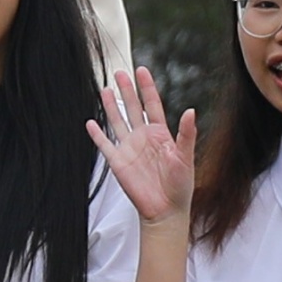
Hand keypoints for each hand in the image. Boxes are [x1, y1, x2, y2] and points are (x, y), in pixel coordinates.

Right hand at [90, 65, 193, 223]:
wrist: (165, 210)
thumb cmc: (180, 186)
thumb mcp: (186, 157)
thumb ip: (186, 134)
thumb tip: (191, 111)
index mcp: (161, 134)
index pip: (153, 105)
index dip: (147, 87)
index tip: (142, 70)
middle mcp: (144, 137)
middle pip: (133, 108)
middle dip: (127, 90)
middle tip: (120, 73)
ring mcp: (130, 148)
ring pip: (118, 121)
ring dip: (111, 106)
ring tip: (105, 89)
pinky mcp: (118, 162)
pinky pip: (105, 145)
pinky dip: (97, 134)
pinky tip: (90, 123)